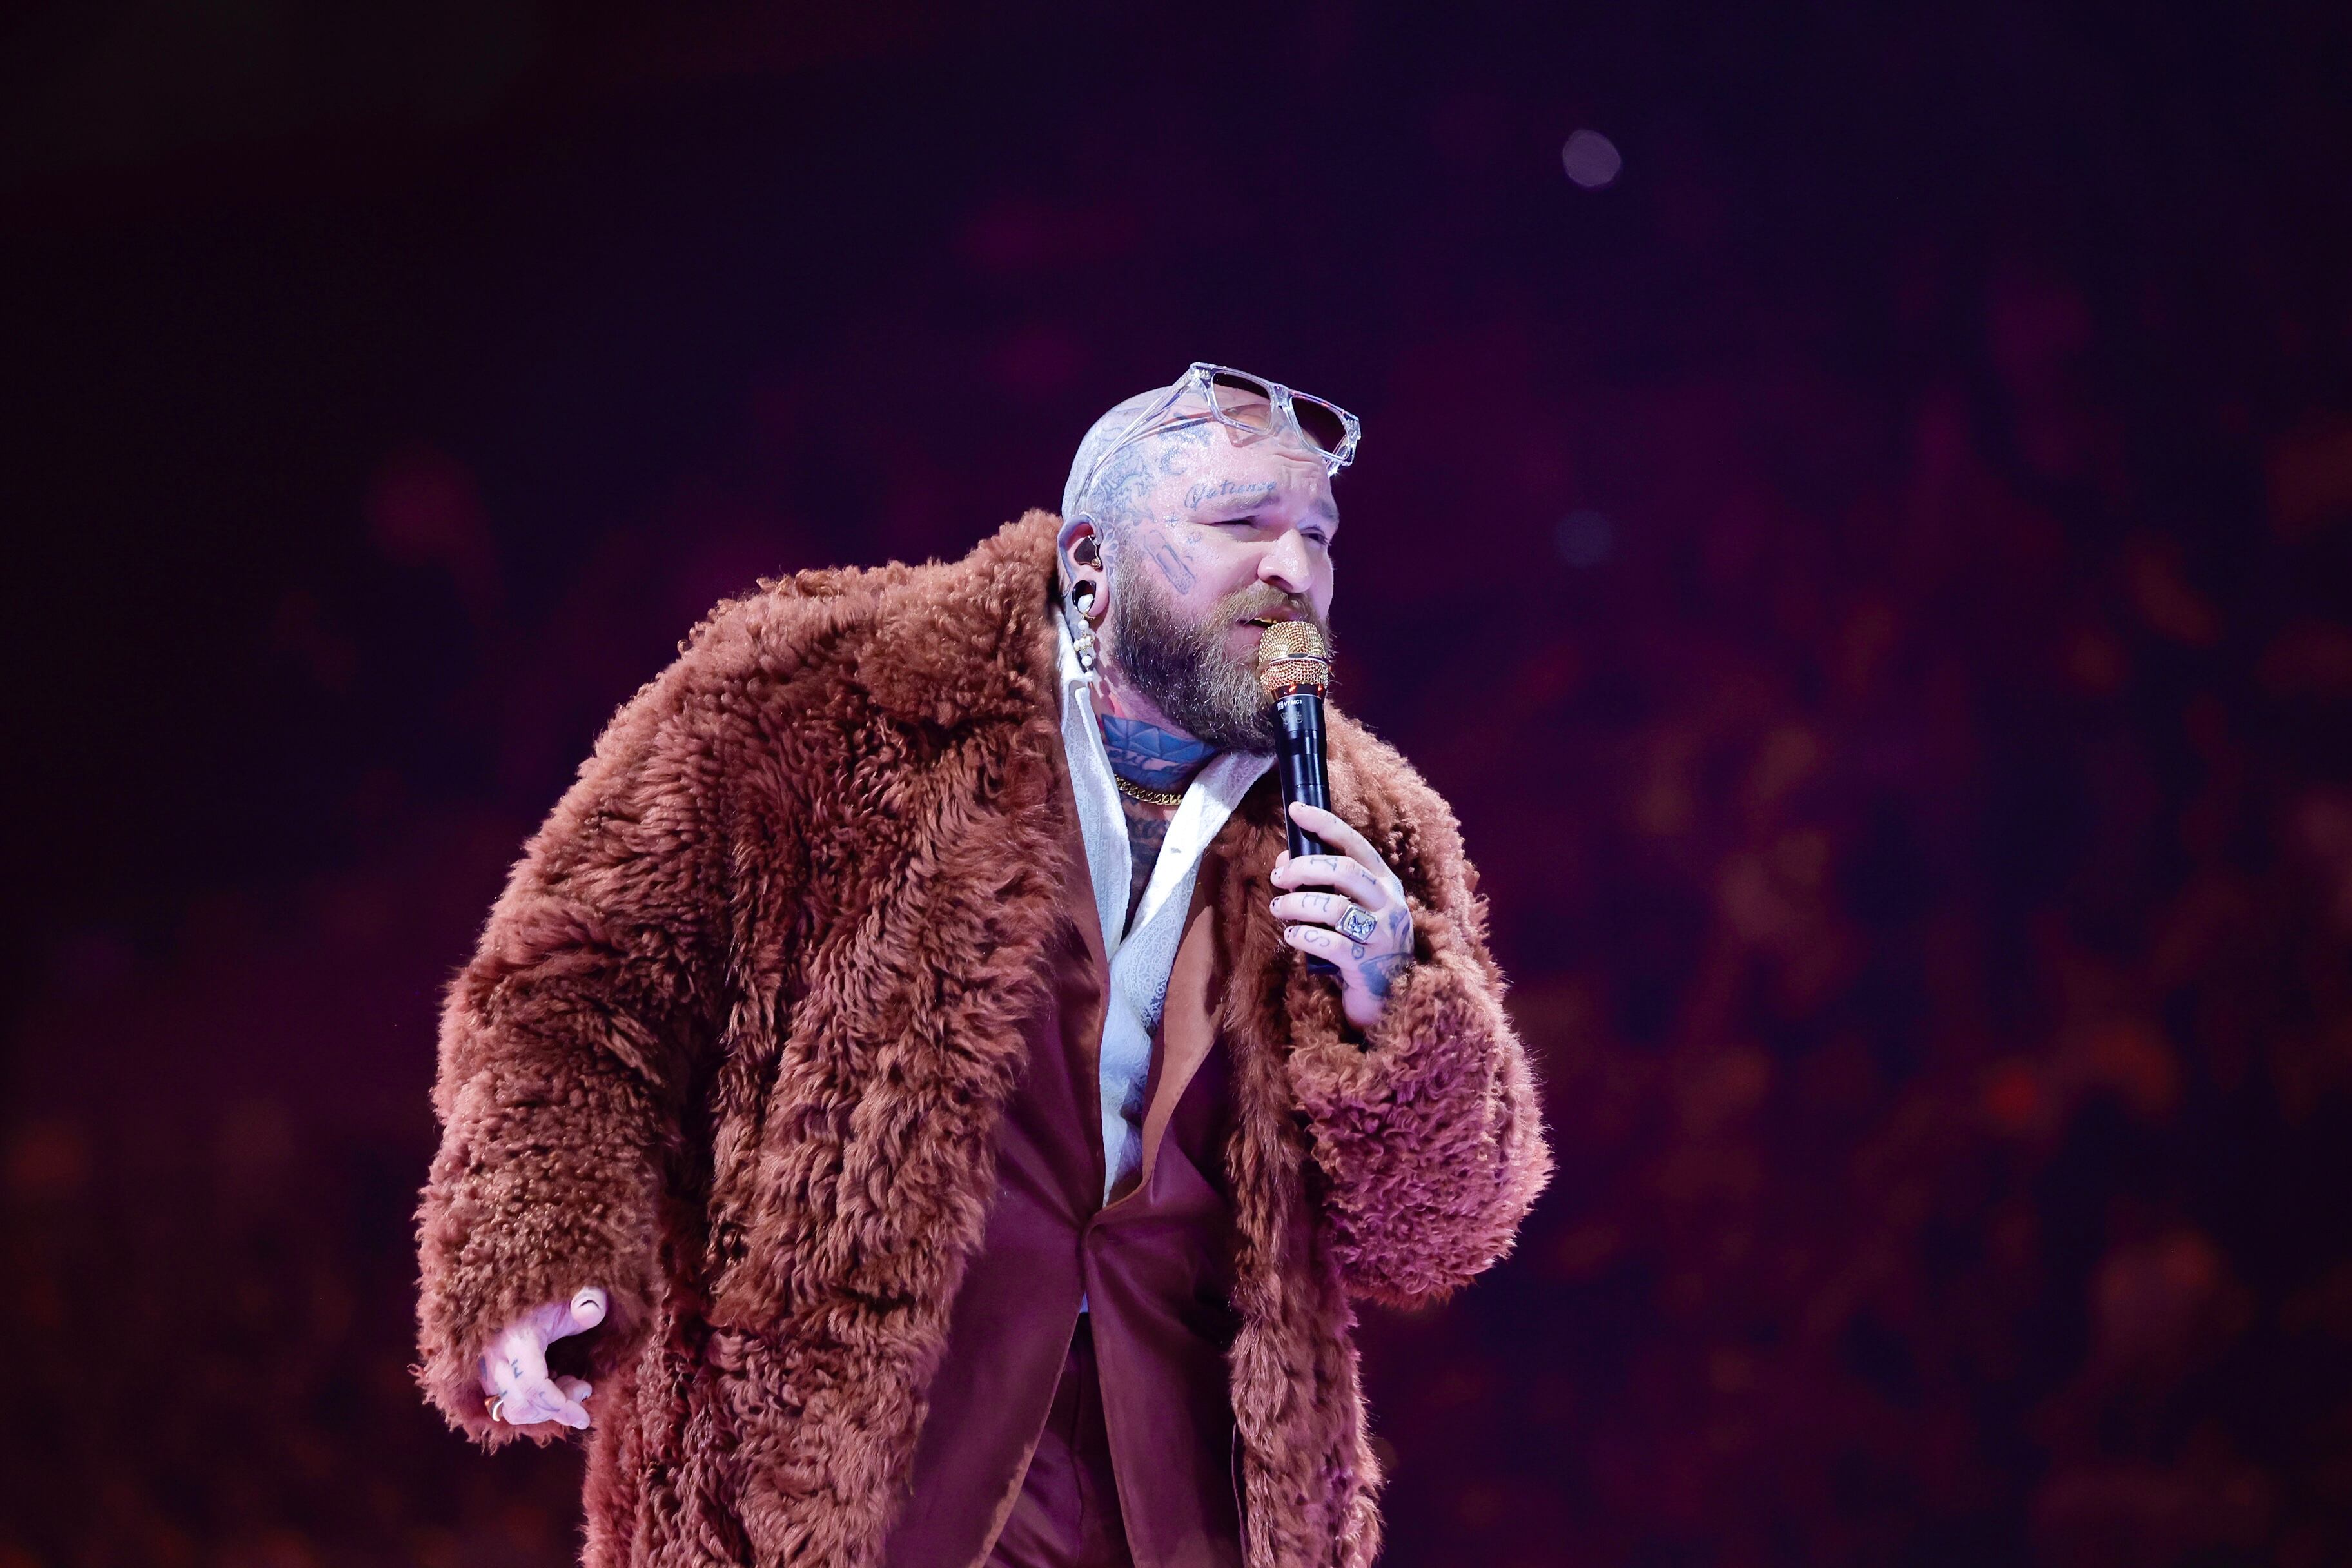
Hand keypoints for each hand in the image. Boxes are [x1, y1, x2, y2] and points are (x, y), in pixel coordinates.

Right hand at [478, 1286, 606, 1430]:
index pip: (533, 1386)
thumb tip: (594, 1311)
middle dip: (557, 1408)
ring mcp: (488, 1370)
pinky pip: (509, 1405)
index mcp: (517, 1339)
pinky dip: (534, 1404)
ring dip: (546, 1408)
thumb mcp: (567, 1299)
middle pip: (522, 1406)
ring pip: (514, 1410)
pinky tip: (554, 1383)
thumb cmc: (545, 1298)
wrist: (513, 1294)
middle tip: (584, 1388)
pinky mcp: (489, 1378)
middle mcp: (496, 1358)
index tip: (584, 1412)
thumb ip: (586, 1303)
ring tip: (572, 1383)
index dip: (560, 1404)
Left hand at [1269, 801, 1415, 1031]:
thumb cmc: (1364, 947)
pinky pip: (1330, 943)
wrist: (1389, 1000)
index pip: (1355, 845)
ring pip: (1333, 906)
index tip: (1295, 810)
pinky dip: (1303, 936)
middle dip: (1304, 867)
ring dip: (1296, 904)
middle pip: (1344, 871)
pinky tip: (1292, 936)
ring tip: (1279, 910)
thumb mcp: (1354, 911)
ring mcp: (1381, 935)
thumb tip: (1285, 861)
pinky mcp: (1367, 964)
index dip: (1325, 825)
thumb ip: (1326, 886)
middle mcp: (1389, 904)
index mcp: (1385, 884)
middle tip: (1278, 876)